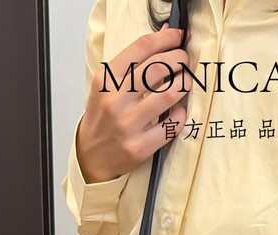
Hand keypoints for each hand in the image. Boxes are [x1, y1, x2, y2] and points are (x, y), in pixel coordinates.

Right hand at [77, 24, 191, 182]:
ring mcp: (128, 125)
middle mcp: (115, 101)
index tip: (177, 37)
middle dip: (179, 59)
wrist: (90, 156)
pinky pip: (172, 124)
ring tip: (186, 81)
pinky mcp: (140, 147)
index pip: (141, 48)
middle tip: (185, 61)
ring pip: (168, 94)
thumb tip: (165, 36)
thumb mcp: (106, 86)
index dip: (166, 39)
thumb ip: (132, 63)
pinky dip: (181, 113)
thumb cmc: (102, 117)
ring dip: (184, 83)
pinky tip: (178, 109)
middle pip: (158, 68)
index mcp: (105, 81)